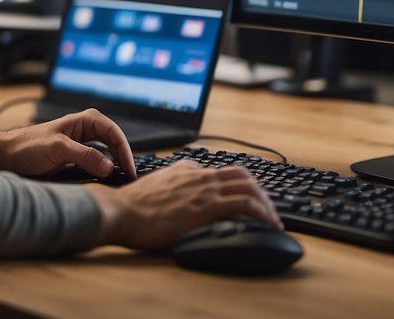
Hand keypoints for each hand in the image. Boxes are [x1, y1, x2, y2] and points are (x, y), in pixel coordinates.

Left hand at [0, 108, 135, 180]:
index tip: (129, 169)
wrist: (5, 158)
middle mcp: (85, 132)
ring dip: (114, 167)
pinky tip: (106, 184)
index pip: (114, 134)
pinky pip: (96, 166)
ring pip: (106, 156)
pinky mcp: (75, 161)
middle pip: (114, 144)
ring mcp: (81, 147)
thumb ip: (84, 156)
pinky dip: (103, 175)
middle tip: (130, 179)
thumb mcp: (58, 149)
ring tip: (122, 182)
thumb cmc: (26, 147)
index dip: (125, 151)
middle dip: (123, 159)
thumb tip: (109, 167)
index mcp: (84, 121)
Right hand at [86, 161, 280, 250]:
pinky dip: (262, 212)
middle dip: (260, 190)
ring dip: (266, 202)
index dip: (241, 184)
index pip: (223, 171)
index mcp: (186, 170)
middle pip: (242, 175)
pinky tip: (268, 223)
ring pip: (249, 187)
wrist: (120, 211)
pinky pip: (245, 204)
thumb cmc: (132, 208)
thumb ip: (173, 185)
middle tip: (268, 208)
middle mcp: (199, 175)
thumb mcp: (156, 187)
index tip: (249, 197)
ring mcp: (204, 188)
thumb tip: (182, 194)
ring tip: (273, 218)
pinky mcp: (206, 205)